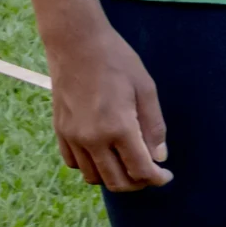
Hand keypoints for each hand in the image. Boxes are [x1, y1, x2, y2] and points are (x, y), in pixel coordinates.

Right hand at [45, 21, 170, 190]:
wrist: (76, 43)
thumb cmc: (116, 60)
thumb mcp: (146, 88)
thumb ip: (154, 126)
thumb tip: (158, 157)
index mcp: (118, 127)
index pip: (139, 170)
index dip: (156, 178)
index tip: (165, 175)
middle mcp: (92, 138)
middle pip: (116, 182)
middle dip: (138, 183)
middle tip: (150, 173)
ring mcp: (73, 136)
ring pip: (94, 177)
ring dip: (114, 177)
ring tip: (128, 164)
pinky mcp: (60, 131)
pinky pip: (75, 164)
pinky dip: (91, 167)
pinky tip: (104, 154)